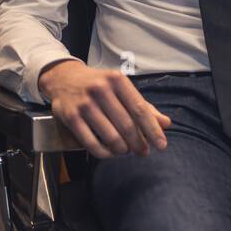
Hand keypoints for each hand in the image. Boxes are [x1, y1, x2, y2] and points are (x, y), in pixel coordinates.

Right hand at [37, 60, 170, 157]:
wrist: (64, 77)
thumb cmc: (98, 85)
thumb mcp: (121, 88)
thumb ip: (143, 106)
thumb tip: (166, 124)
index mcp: (117, 80)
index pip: (140, 109)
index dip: (152, 130)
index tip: (161, 145)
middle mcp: (100, 89)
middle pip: (127, 125)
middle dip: (138, 143)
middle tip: (143, 152)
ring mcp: (84, 103)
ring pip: (110, 136)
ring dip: (122, 149)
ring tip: (126, 151)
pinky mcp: (71, 117)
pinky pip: (92, 143)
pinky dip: (104, 153)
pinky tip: (110, 153)